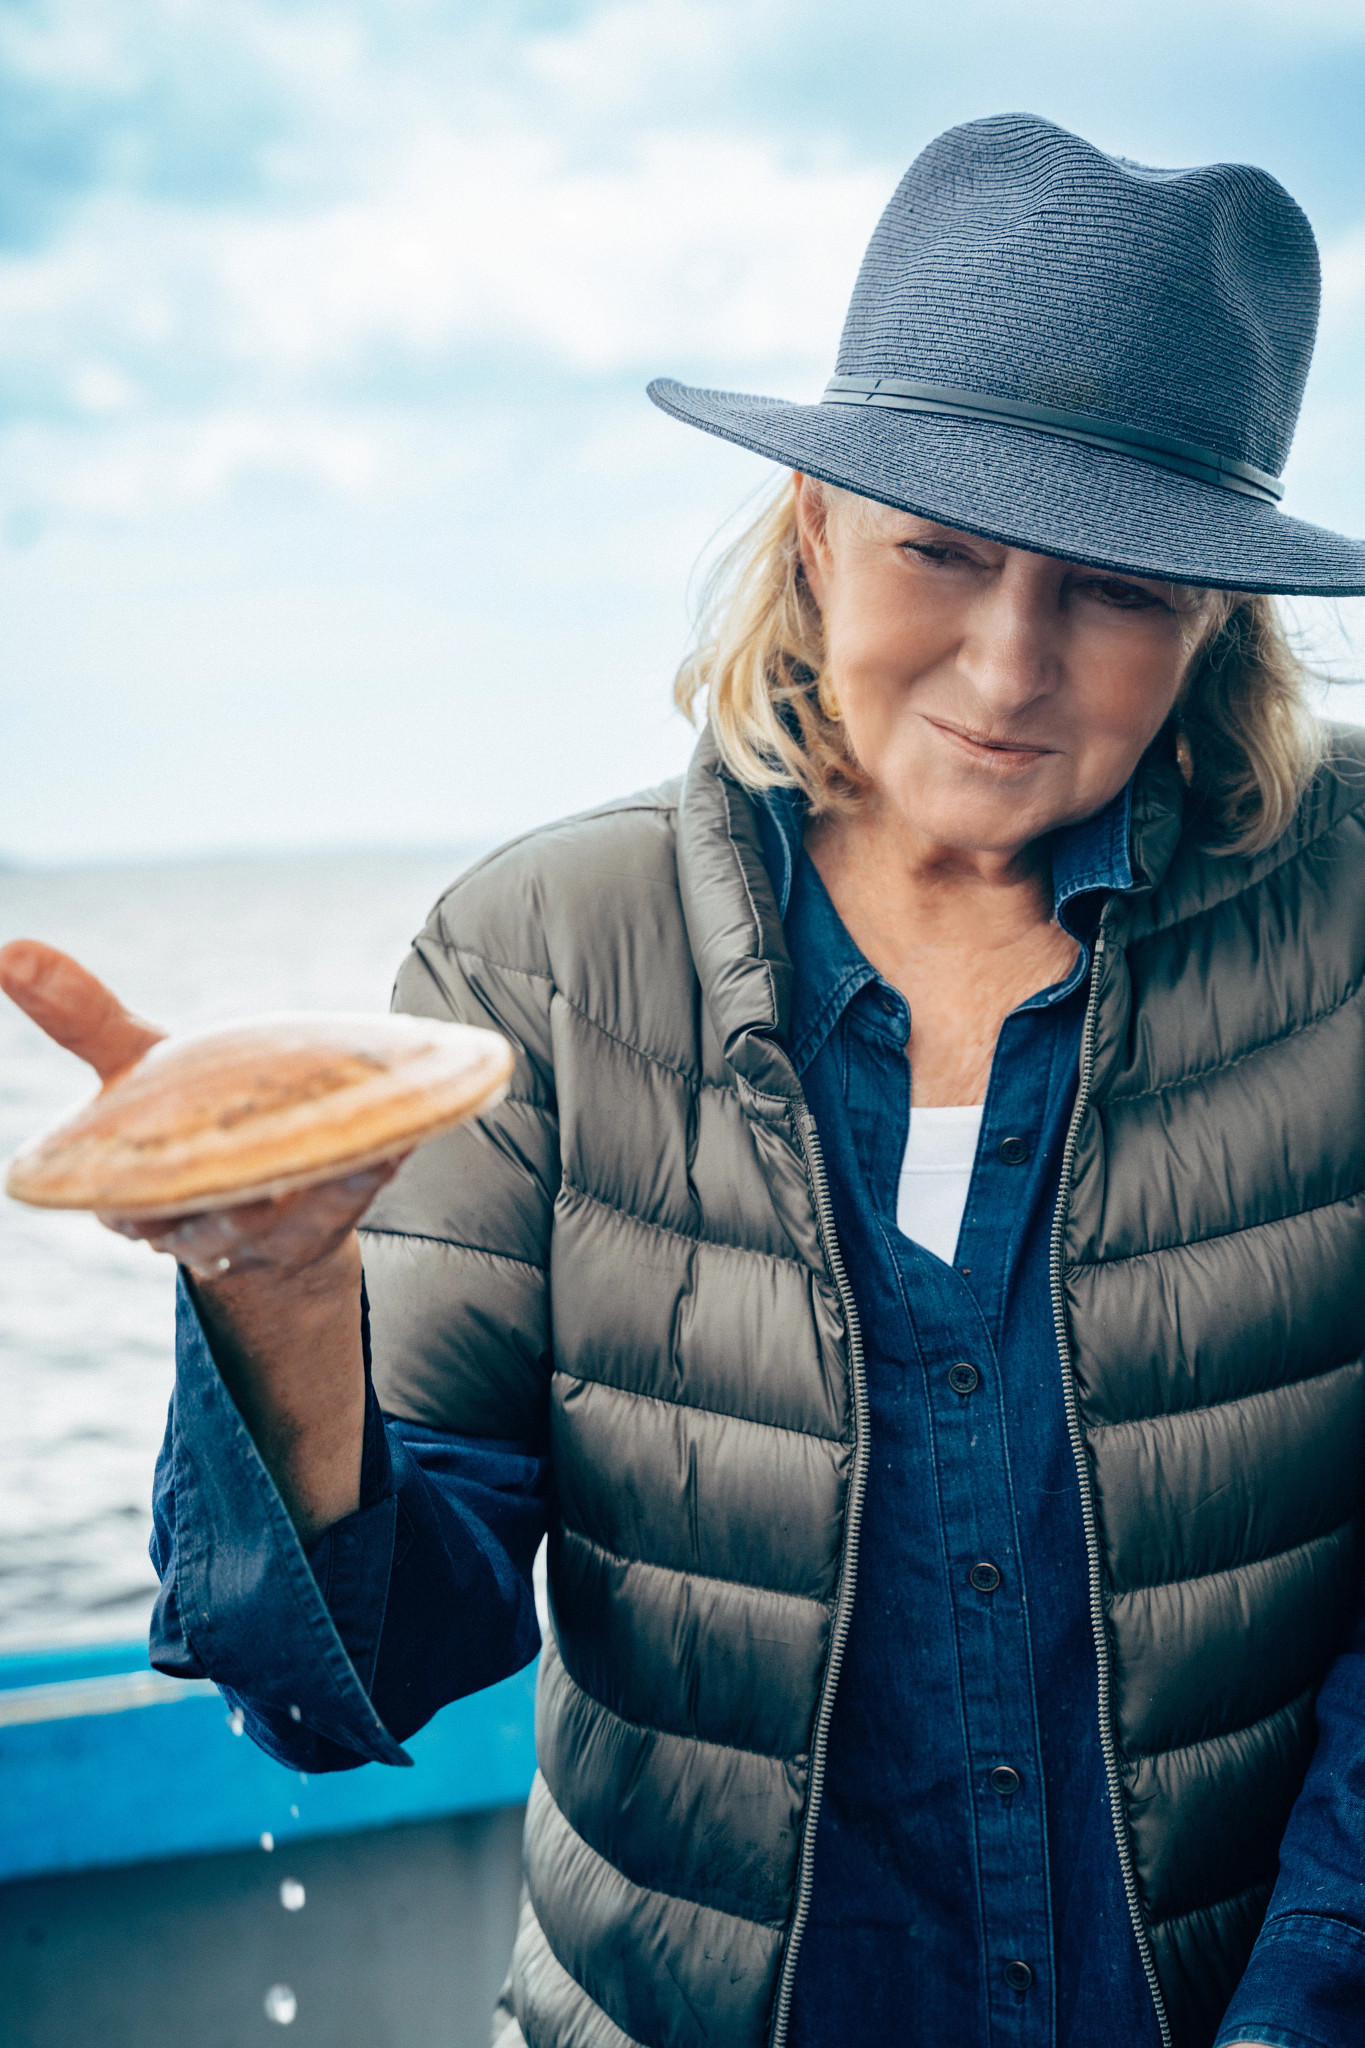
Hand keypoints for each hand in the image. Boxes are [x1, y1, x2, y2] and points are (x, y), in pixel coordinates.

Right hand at [0, 938, 392, 1537]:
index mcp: (128, 1194)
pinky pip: (348, 1199)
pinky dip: (372, 1167)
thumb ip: (82, 1017)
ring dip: (319, 1178)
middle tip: (247, 1151)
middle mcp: (190, 1224)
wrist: (256, 1208)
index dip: (128, 1191)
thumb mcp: (134, 1066)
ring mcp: (261, 1232)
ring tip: (355, 1139)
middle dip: (225, 1188)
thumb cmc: (181, 1117)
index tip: (141, 1178)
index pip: (117, 1192)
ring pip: (284, 1211)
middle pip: (203, 1212)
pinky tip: (402, 1131)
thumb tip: (10, 947)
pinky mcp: (322, 1226)